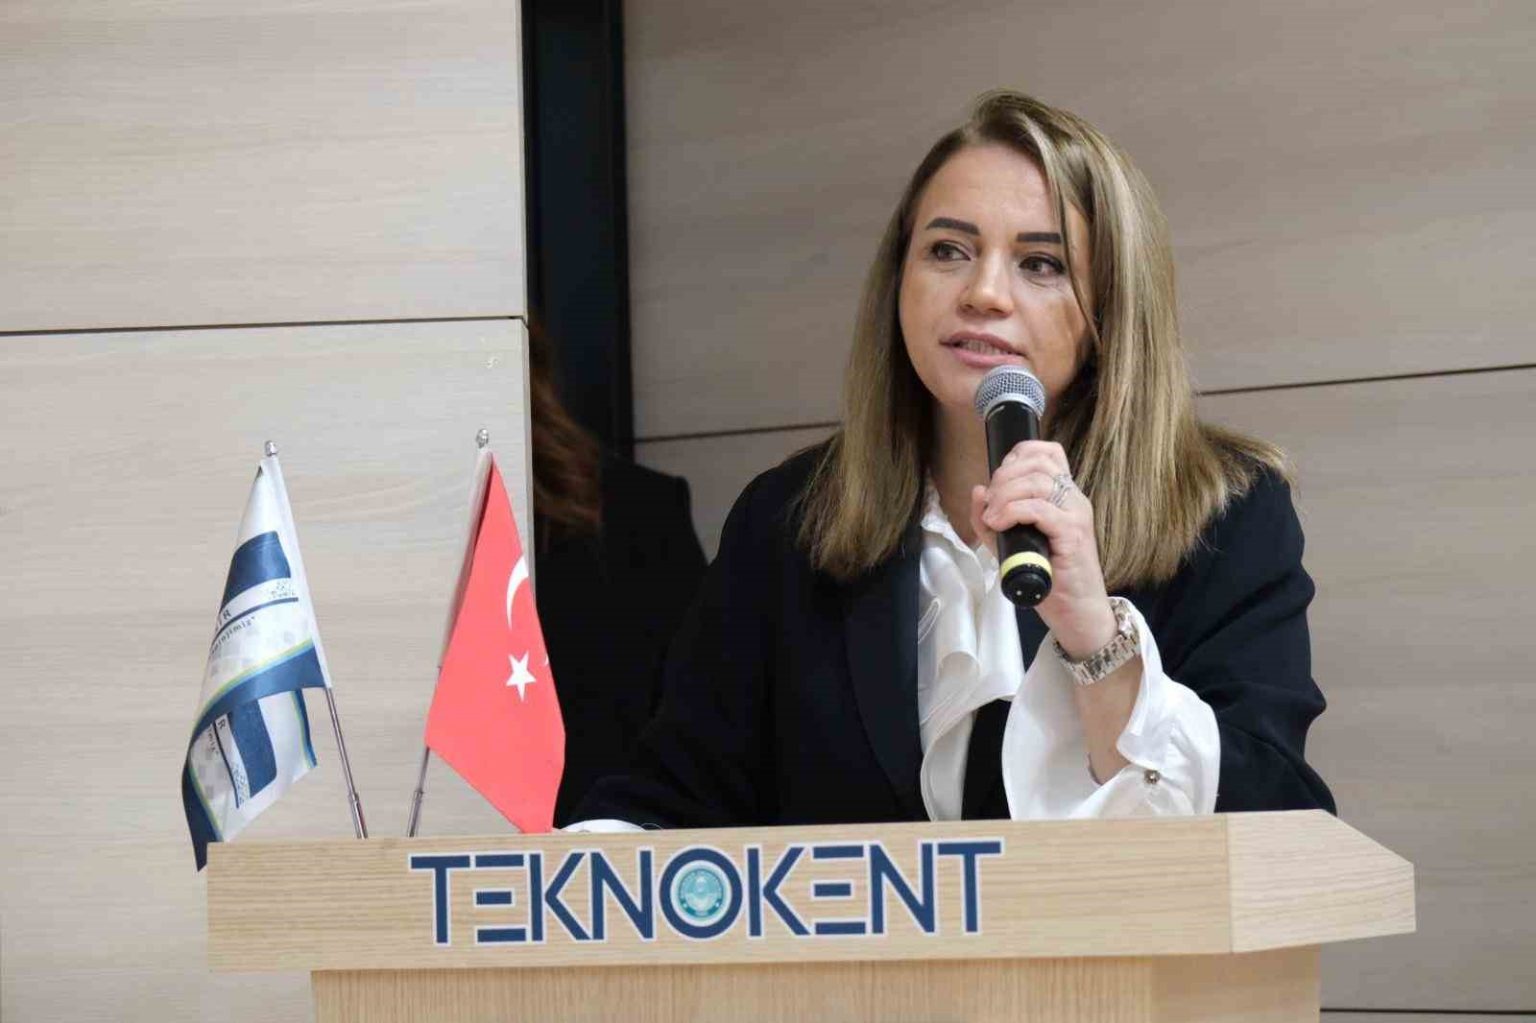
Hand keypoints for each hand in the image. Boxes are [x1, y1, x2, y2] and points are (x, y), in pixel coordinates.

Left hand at [968, 440, 1117, 658]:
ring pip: (1037, 482)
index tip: (998, 479)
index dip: (1018, 455)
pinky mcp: (1073, 533)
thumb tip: (977, 491)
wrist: (1077, 611)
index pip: (1048, 452)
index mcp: (1064, 495)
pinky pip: (1040, 508)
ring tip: (993, 517)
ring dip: (1005, 495)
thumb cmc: (1049, 578)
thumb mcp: (1010, 544)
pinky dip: (1013, 511)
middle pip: (1038, 463)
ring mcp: (1076, 514)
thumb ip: (991, 520)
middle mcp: (1074, 498)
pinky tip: (1000, 524)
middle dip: (1004, 477)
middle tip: (990, 504)